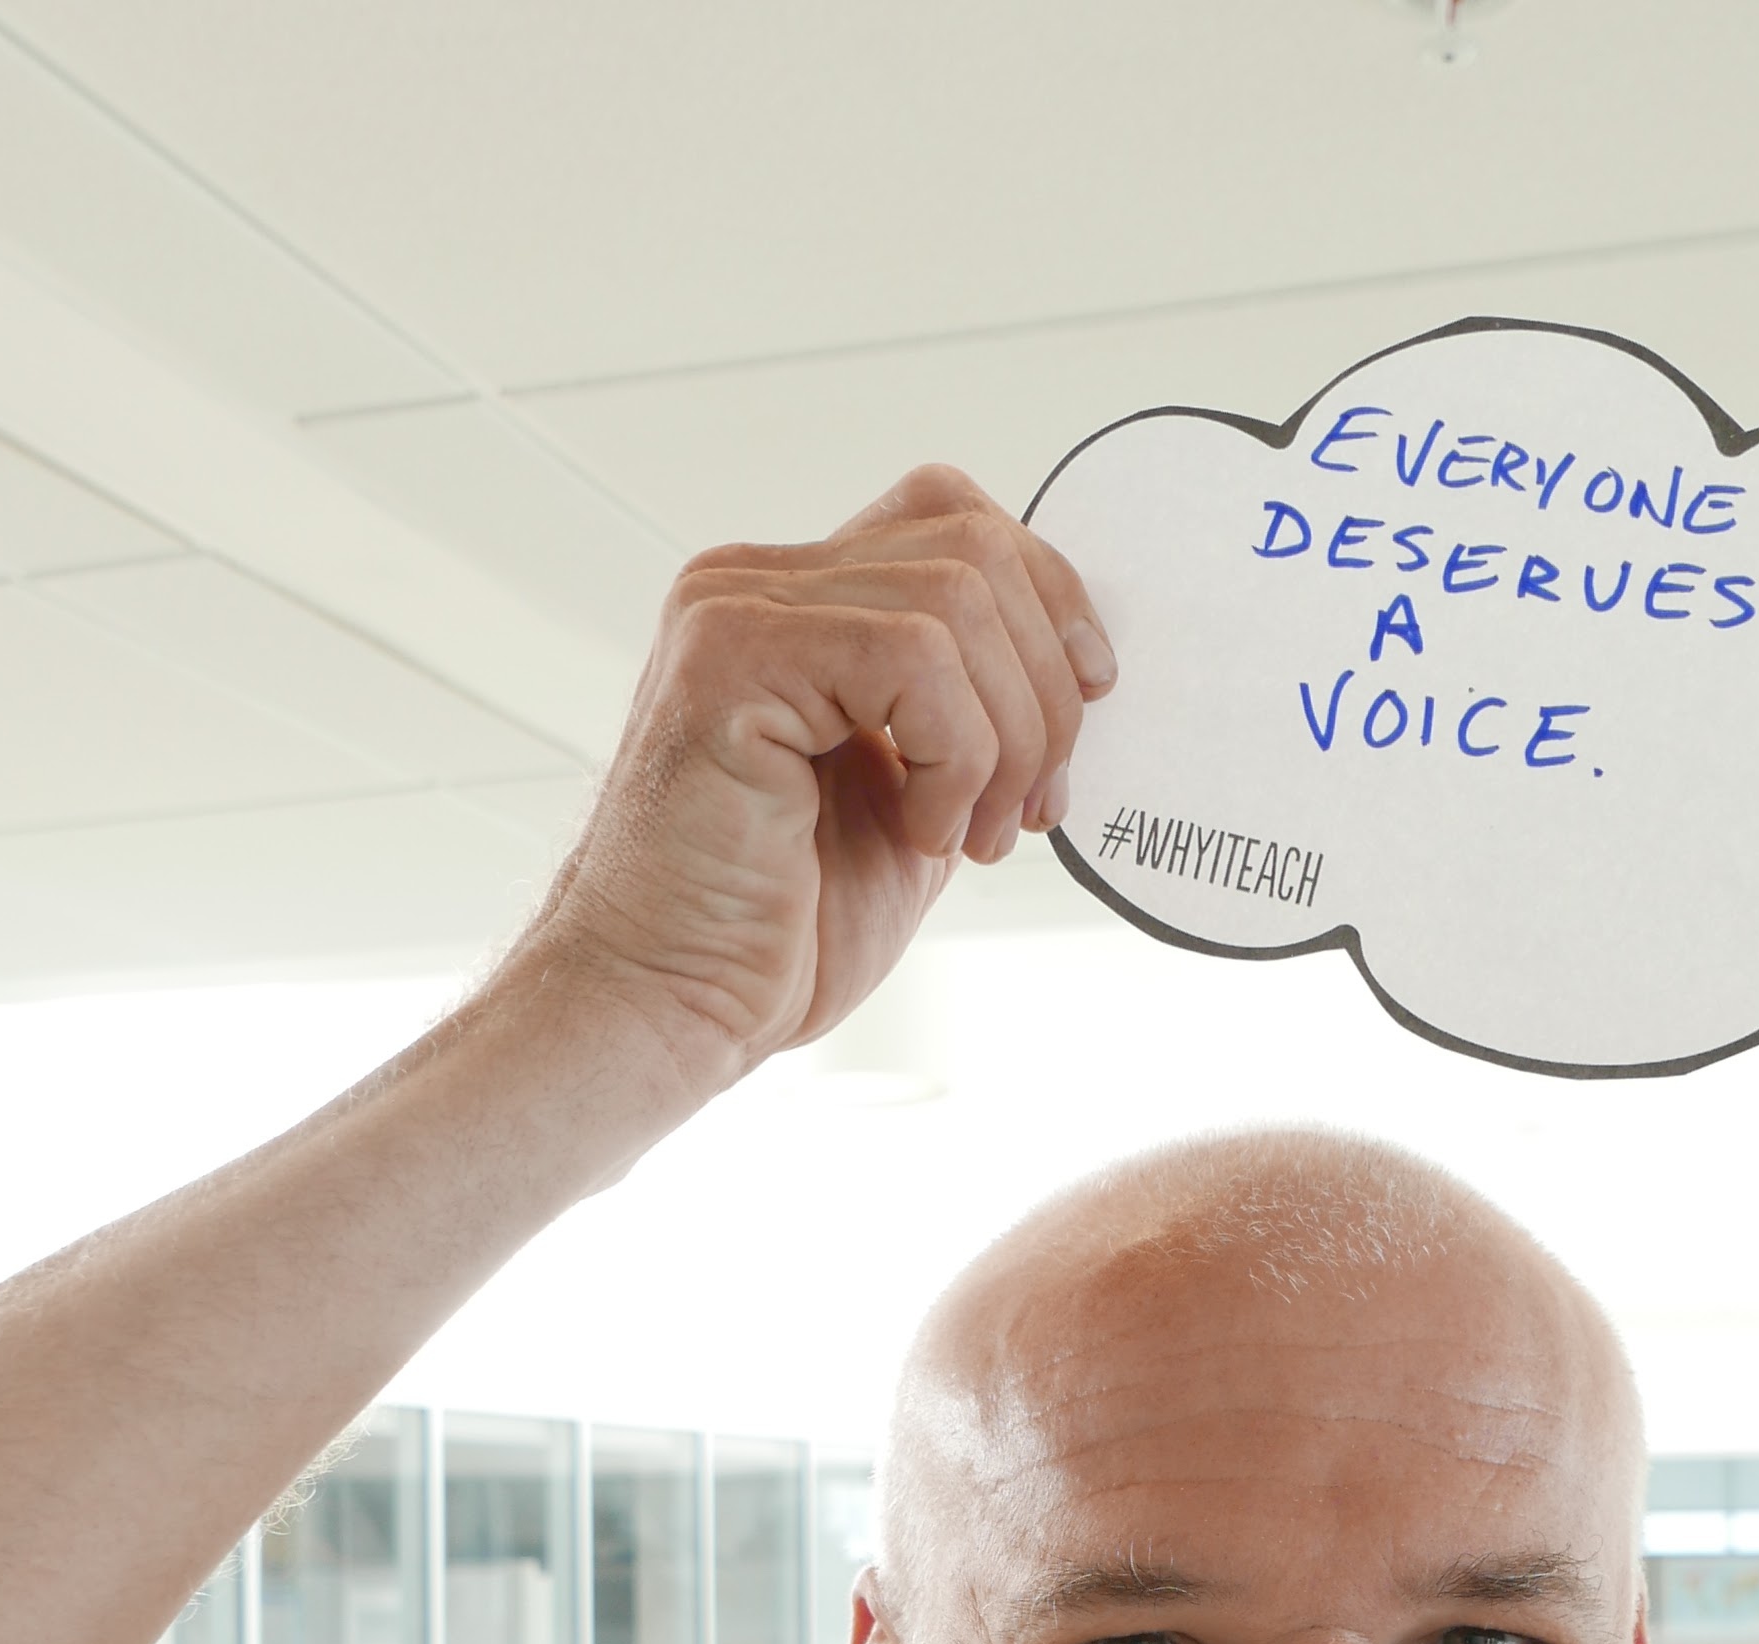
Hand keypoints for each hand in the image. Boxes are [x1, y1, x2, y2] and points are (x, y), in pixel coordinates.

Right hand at [506, 464, 1115, 1078]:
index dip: (1050, 602)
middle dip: (1044, 691)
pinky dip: (954, 755)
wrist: (673, 1010)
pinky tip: (920, 831)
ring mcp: (733, 610)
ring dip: (1004, 737)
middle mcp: (756, 585)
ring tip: (973, 838)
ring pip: (957, 599)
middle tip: (1027, 812)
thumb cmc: (778, 934)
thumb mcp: (920, 802)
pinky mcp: (727, 659)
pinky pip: (911, 654)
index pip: (957, 519)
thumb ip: (972, 719)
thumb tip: (1079, 668)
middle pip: (975, 547)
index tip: (1086, 708)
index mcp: (799, 605)